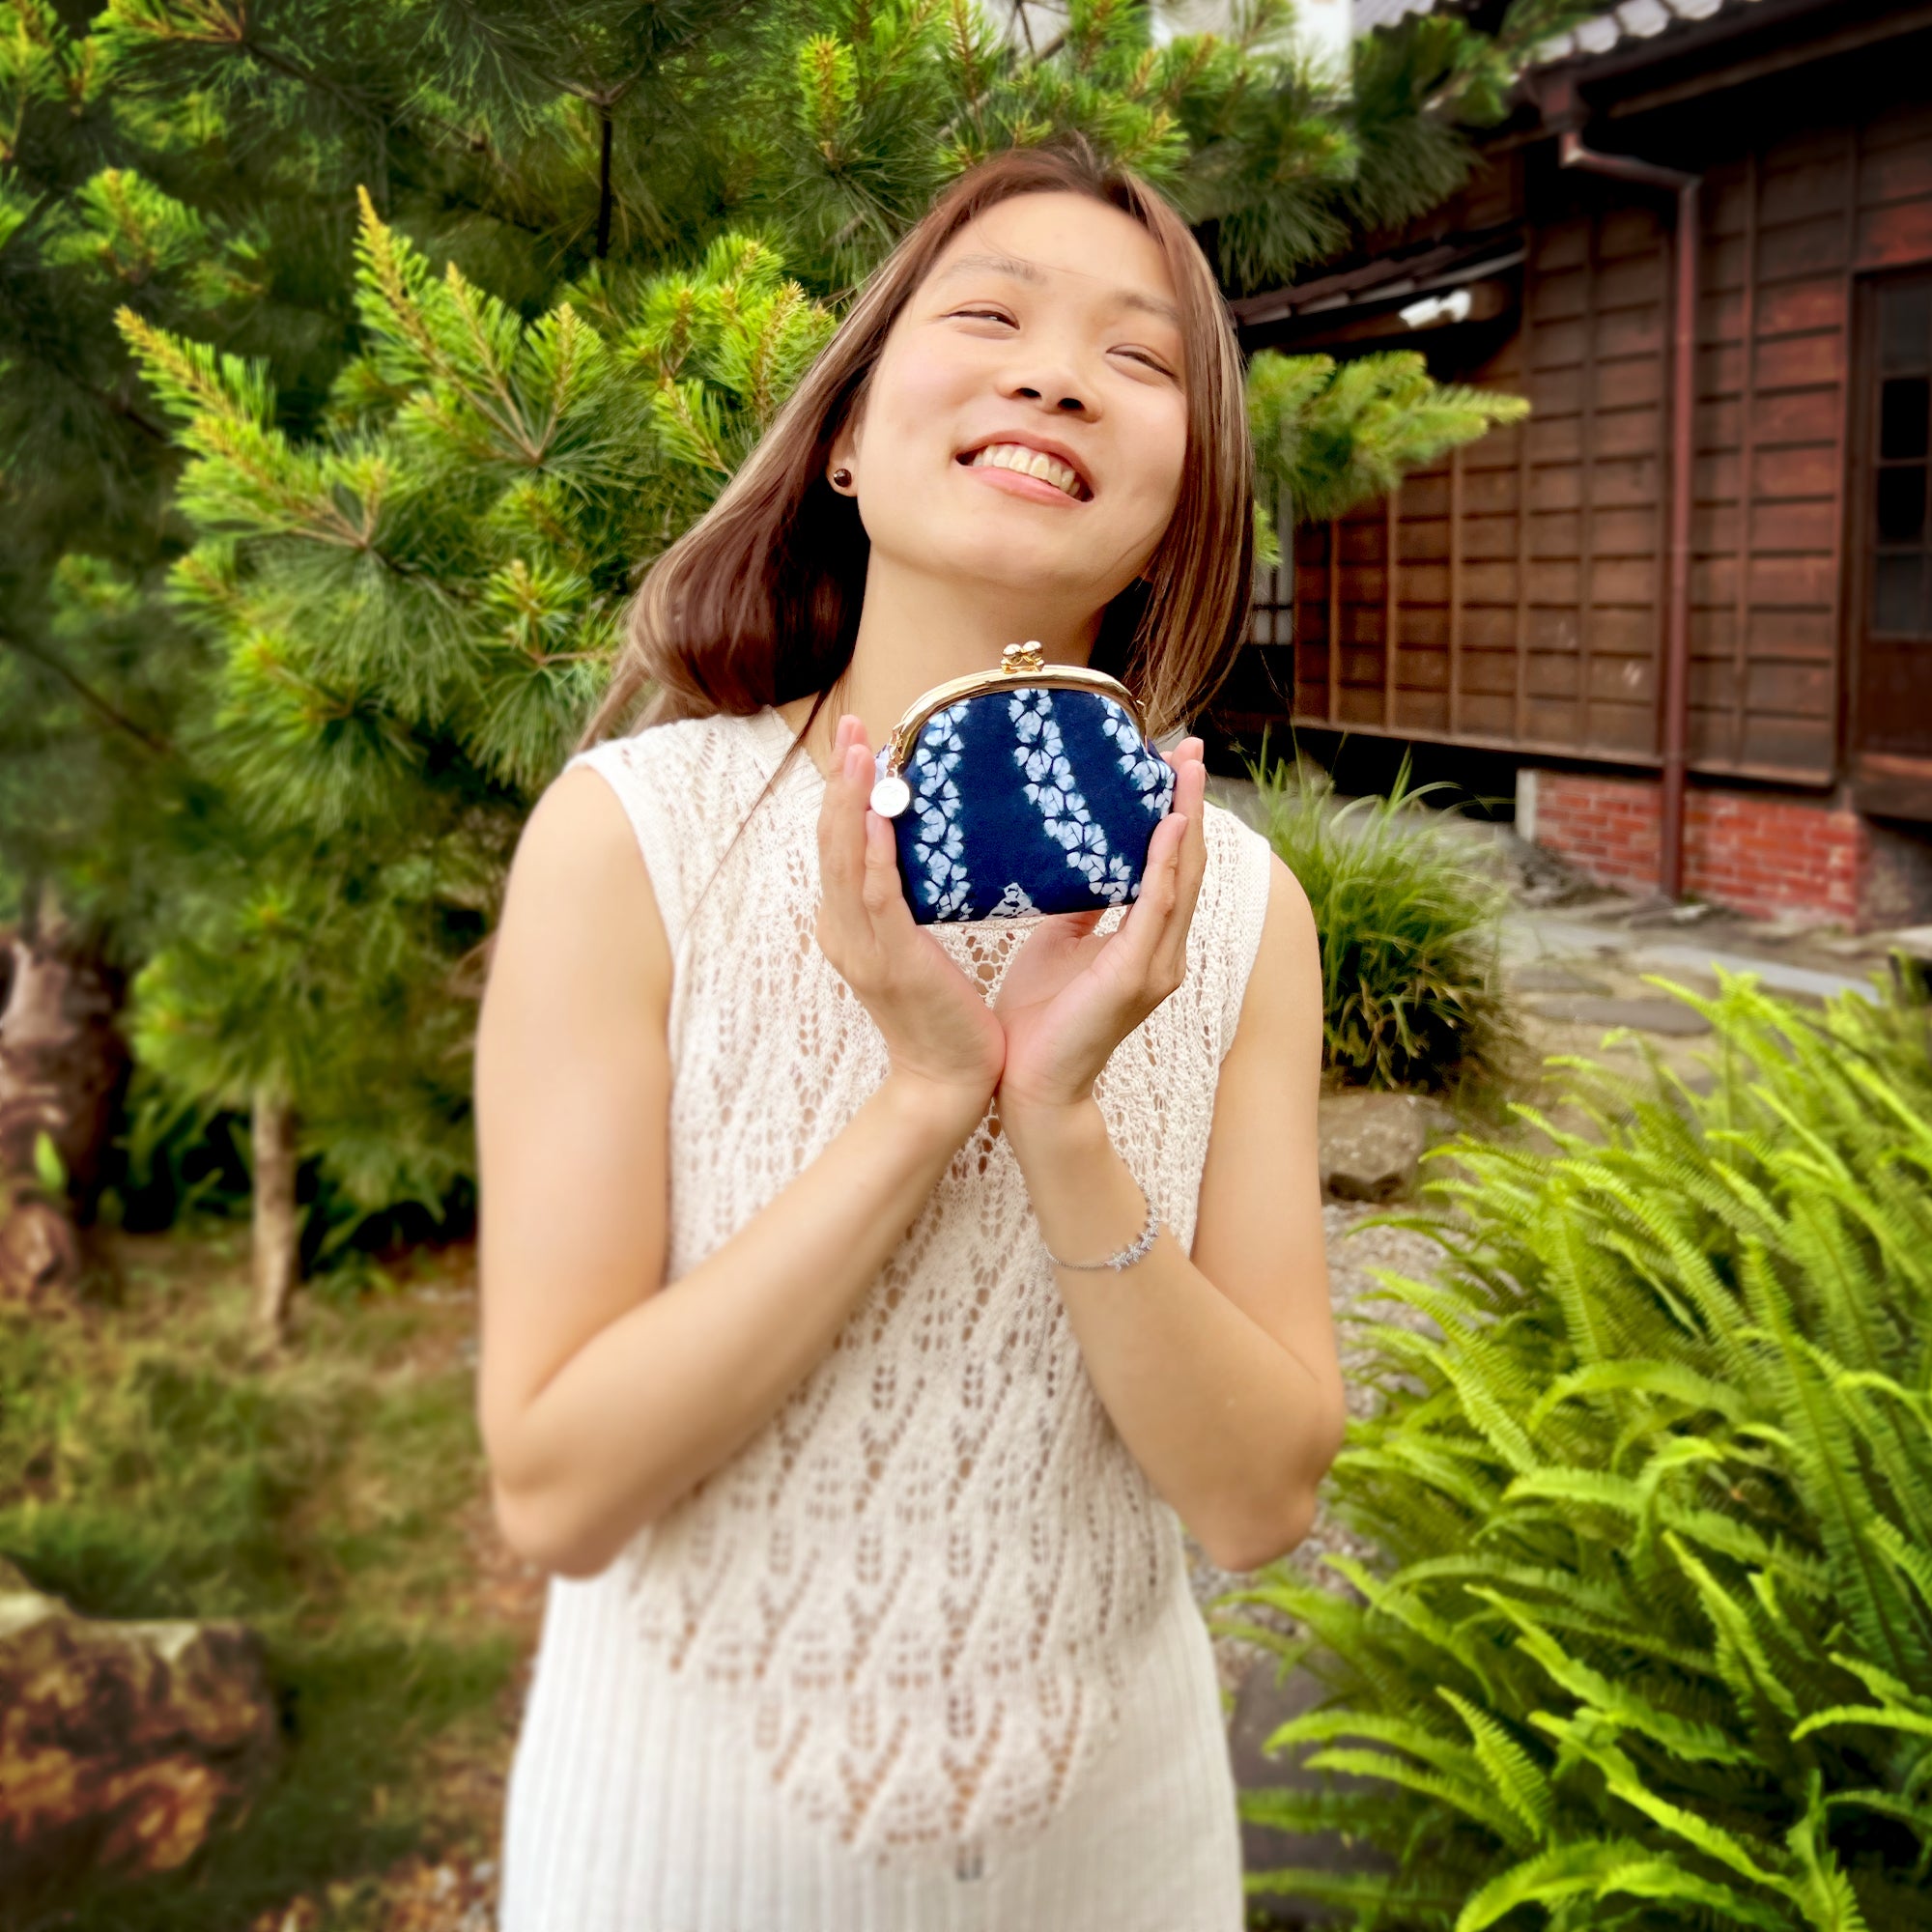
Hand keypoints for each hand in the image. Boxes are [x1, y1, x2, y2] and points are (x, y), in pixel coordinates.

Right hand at [815, 714, 1004, 1121]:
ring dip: (851, 801)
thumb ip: (906, 905)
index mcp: (847, 926)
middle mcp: (843, 932)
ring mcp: (862, 947)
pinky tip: (879, 815)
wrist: (947, 1081)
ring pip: (846, 860)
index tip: (855, 742)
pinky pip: (878, 897)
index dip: (842, 792)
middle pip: (831, 842)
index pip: (838, 846)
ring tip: (859, 751)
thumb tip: (917, 856)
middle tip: (852, 727)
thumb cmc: (943, 1014)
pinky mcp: (892, 962)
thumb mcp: (916, 949)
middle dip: (840, 780)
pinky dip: (874, 853)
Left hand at [992, 738, 1208, 1118]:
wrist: (1028, 1082)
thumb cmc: (1039, 1018)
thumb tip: (1079, 861)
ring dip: (1185, 821)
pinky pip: (1156, 909)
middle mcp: (1163, 952)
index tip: (1172, 763)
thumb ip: (1080, 906)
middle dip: (1189, 803)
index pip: (1170, 867)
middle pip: (1187, 864)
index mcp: (1146, 943)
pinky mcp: (1135, 976)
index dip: (1176, 814)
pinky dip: (1164, 865)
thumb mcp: (1059, 944)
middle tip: (1188, 748)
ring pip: (1181, 879)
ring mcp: (1155, 965)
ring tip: (1184, 770)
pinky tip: (1166, 827)